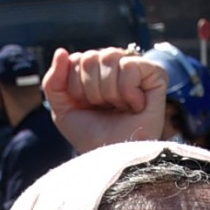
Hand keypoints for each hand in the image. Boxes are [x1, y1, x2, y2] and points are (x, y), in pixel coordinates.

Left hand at [45, 46, 166, 152]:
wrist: (115, 158)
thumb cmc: (92, 136)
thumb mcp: (62, 110)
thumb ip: (53, 81)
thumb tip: (62, 51)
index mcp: (94, 72)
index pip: (76, 59)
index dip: (76, 86)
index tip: (88, 107)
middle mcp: (114, 66)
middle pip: (91, 57)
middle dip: (92, 90)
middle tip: (105, 109)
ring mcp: (136, 68)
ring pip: (109, 58)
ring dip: (109, 92)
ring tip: (120, 108)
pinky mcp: (155, 74)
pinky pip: (130, 65)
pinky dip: (128, 91)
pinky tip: (135, 106)